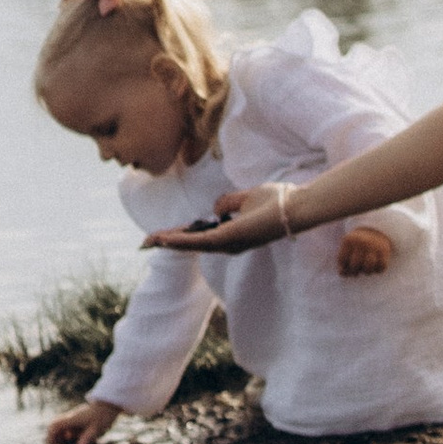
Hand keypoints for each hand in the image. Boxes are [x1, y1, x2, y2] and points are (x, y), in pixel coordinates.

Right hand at [46, 398, 121, 443]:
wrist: (108, 405)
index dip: (50, 436)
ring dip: (60, 438)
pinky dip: (66, 436)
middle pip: (54, 427)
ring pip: (59, 428)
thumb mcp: (97, 428)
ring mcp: (73, 419)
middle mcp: (70, 418)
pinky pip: (67, 429)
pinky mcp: (77, 421)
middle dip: (53, 438)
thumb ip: (88, 437)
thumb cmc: (103, 416)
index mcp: (72, 419)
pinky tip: (74, 443)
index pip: (54, 425)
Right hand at [147, 181, 291, 255]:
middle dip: (169, 242)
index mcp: (232, 235)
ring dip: (171, 241)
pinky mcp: (230, 238)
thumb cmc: (278, 202)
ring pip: (193, 244)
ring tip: (150, 240)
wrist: (296, 206)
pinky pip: (201, 241)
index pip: (200, 237)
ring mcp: (229, 243)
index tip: (160, 236)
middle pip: (192, 244)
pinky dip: (182, 240)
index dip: (180, 236)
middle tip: (145, 243)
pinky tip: (167, 239)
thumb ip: (229, 202)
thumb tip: (215, 208)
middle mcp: (229, 244)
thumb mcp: (247, 198)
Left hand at [336, 224, 392, 277]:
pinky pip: (381, 267)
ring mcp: (373, 245)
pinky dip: (378, 270)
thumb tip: (342, 273)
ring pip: (368, 269)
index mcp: (349, 240)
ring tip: (366, 267)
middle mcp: (361, 242)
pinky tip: (376, 265)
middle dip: (355, 270)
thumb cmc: (357, 246)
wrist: (375, 231)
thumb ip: (342, 264)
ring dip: (367, 271)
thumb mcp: (347, 250)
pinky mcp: (384, 250)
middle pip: (354, 266)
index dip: (344, 266)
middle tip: (358, 266)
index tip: (348, 262)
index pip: (342, 261)